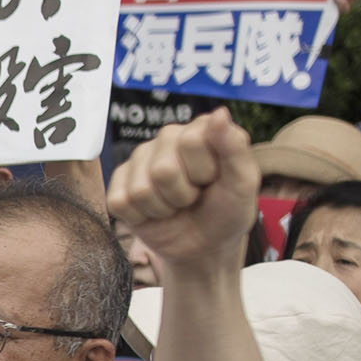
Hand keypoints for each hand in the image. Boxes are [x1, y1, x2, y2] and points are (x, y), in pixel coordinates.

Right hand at [106, 108, 258, 268]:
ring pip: (141, 190)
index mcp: (198, 130)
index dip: (205, 172)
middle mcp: (165, 139)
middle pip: (163, 170)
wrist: (204, 247)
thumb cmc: (227, 212)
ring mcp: (138, 161)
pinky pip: (120, 202)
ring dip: (164, 208)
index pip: (191, 142)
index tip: (214, 181)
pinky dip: (142, 217)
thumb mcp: (243, 183)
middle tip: (194, 198)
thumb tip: (219, 113)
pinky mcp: (118, 186)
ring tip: (176, 206)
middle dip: (183, 194)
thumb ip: (234, 147)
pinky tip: (154, 213)